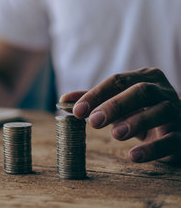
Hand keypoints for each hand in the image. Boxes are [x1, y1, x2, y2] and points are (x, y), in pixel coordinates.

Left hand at [60, 68, 180, 163]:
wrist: (176, 129)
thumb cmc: (141, 112)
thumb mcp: (118, 104)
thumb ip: (93, 100)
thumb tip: (63, 100)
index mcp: (145, 77)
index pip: (118, 81)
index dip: (96, 95)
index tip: (77, 111)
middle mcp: (162, 90)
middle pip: (139, 91)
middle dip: (115, 105)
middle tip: (93, 121)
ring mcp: (176, 111)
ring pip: (159, 111)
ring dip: (135, 122)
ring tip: (115, 134)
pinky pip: (171, 140)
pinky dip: (152, 148)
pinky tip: (133, 156)